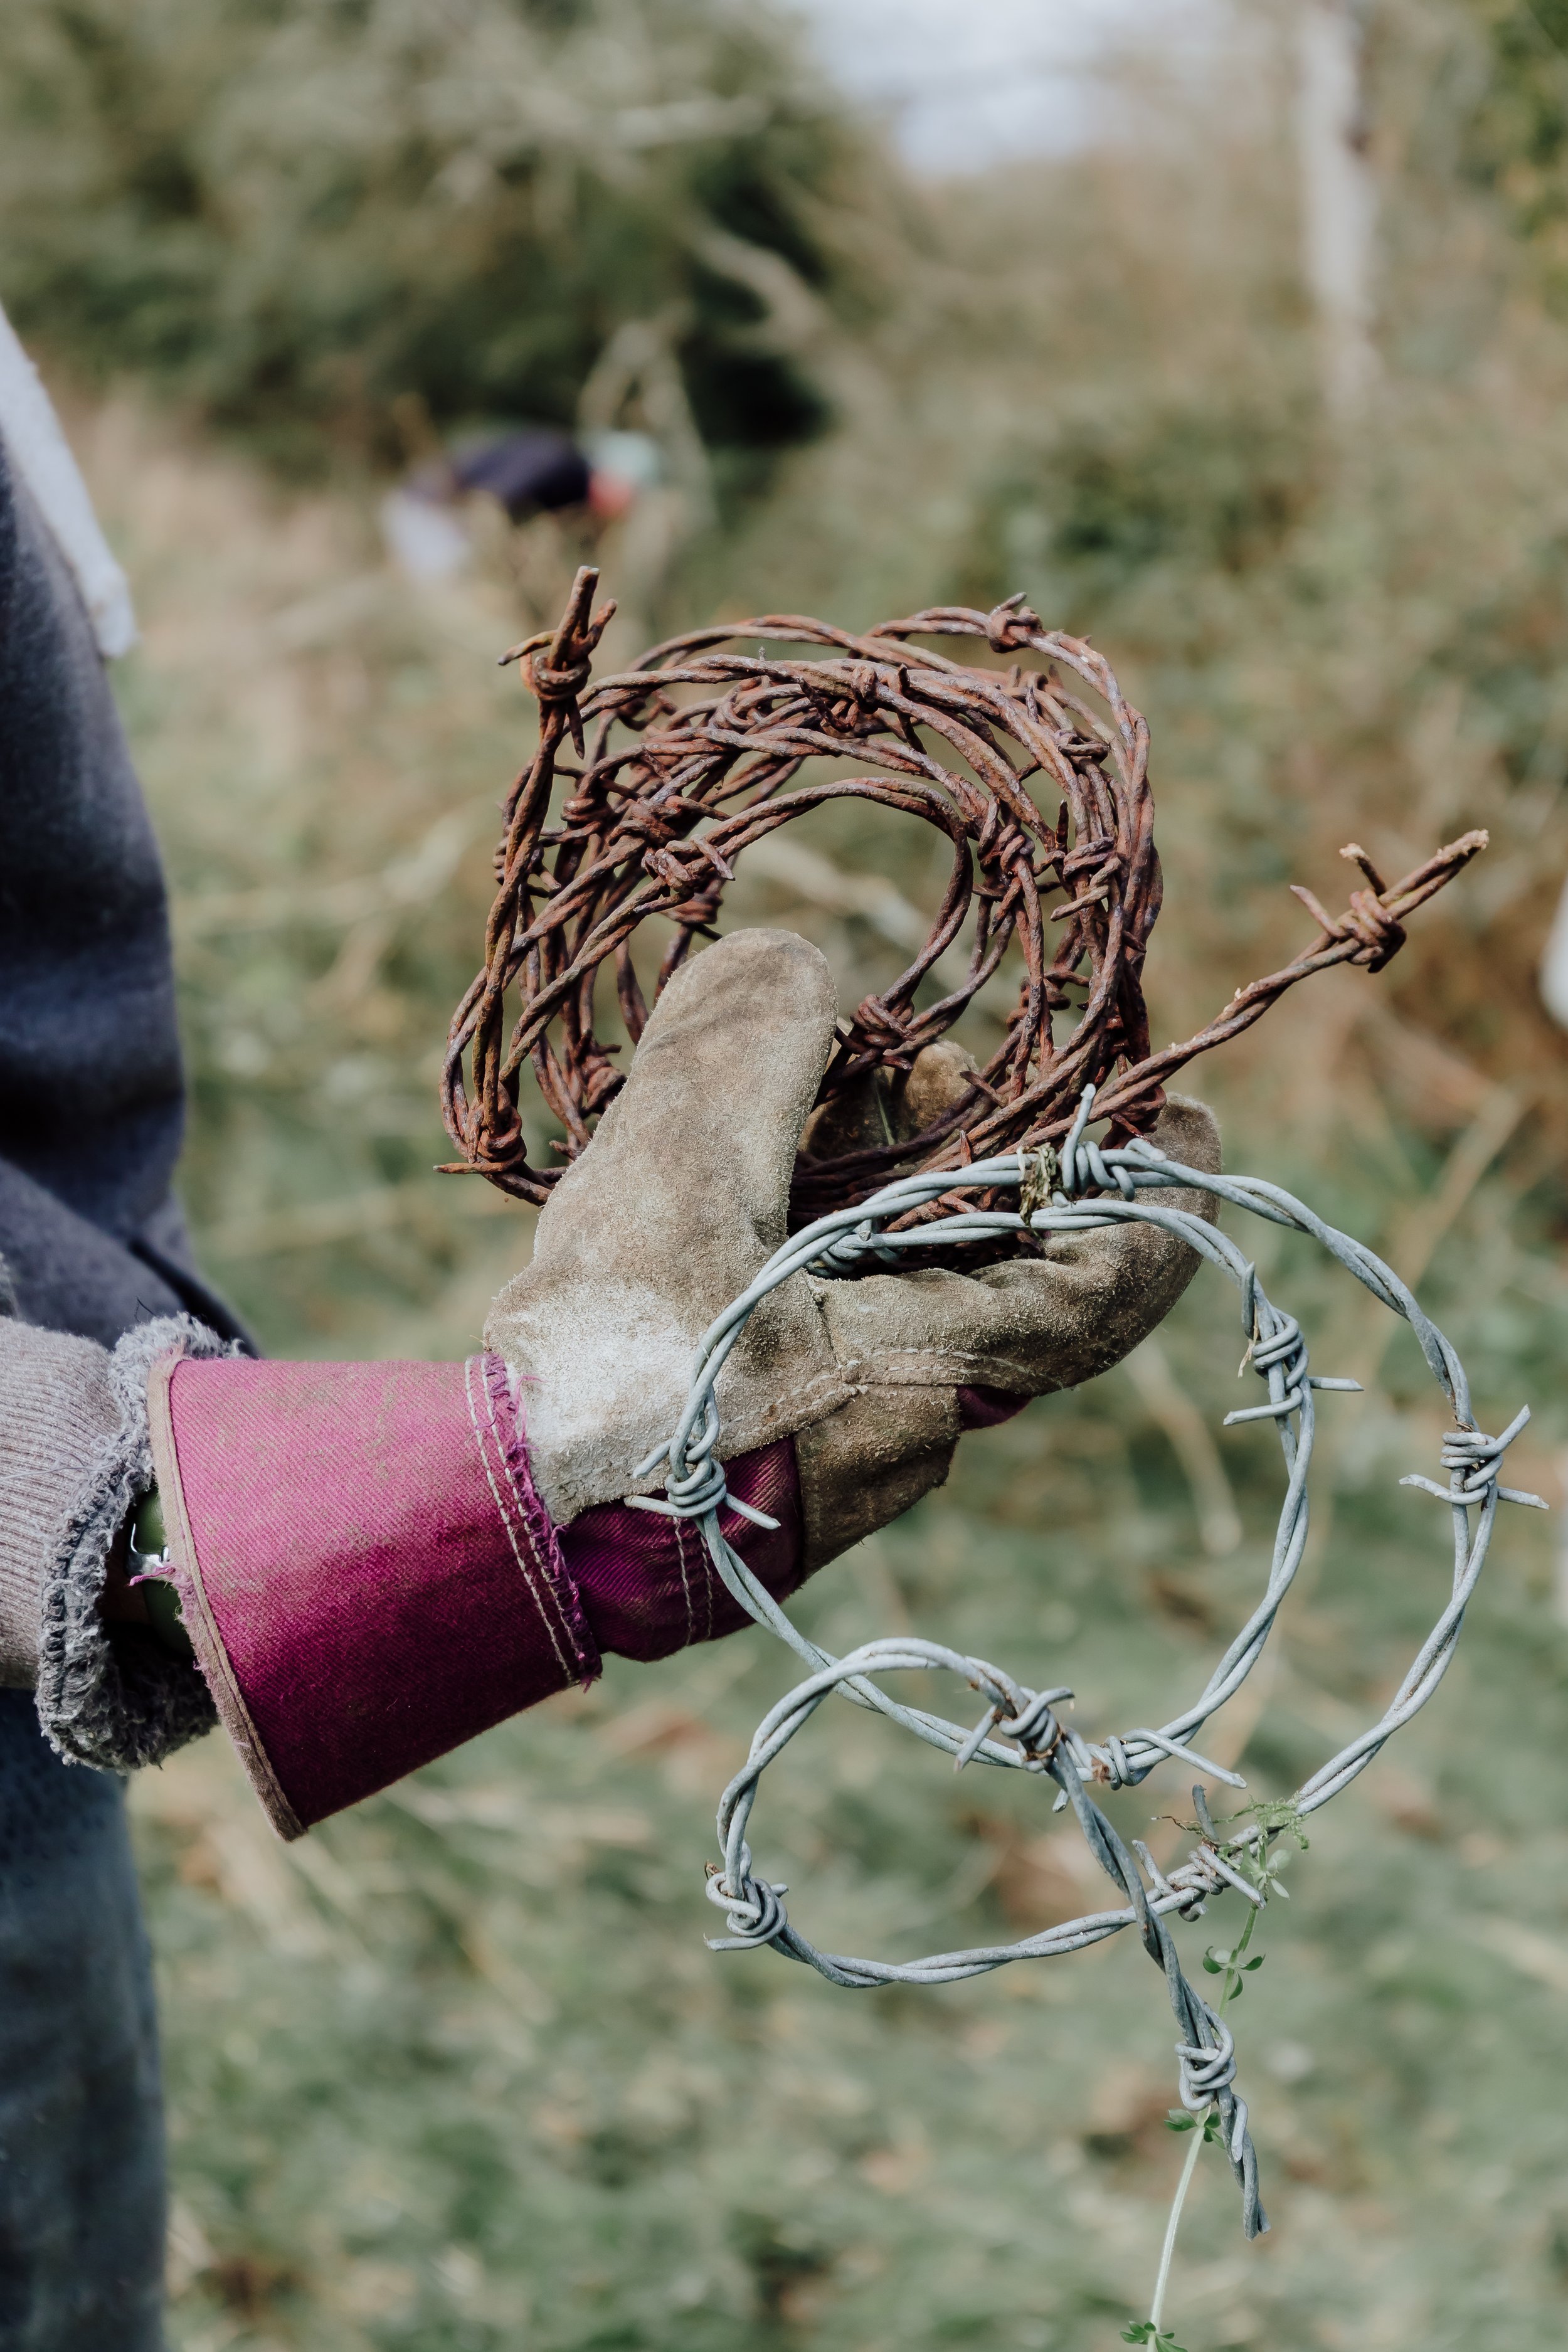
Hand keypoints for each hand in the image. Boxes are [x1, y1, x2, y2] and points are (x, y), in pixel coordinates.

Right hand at [488, 928, 1218, 1566]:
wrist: (507, 1530)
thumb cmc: (613, 1368)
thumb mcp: (678, 1172)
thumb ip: (749, 1048)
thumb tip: (802, 964)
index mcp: (935, 1366)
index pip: (1112, 1280)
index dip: (1160, 1190)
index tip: (1185, 1118)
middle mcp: (917, 1427)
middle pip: (1003, 1272)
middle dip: (982, 1156)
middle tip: (943, 1066)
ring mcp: (848, 1459)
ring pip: (916, 1304)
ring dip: (891, 1200)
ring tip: (824, 1100)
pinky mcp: (779, 1470)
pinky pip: (845, 1343)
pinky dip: (829, 1258)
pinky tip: (752, 1193)